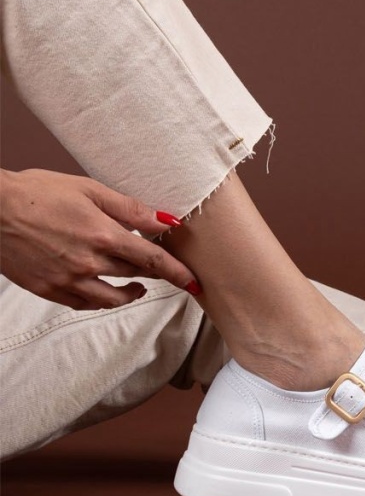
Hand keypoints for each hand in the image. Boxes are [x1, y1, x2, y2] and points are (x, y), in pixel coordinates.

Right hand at [0, 167, 201, 309]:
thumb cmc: (38, 192)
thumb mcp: (89, 189)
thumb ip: (130, 209)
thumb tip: (166, 220)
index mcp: (103, 235)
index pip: (154, 260)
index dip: (178, 273)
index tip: (195, 283)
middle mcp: (89, 263)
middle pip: (136, 276)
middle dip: (155, 277)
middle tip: (168, 275)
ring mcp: (68, 280)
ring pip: (112, 299)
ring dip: (131, 294)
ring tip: (138, 287)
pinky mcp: (49, 290)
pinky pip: (84, 305)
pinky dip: (101, 301)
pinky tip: (105, 292)